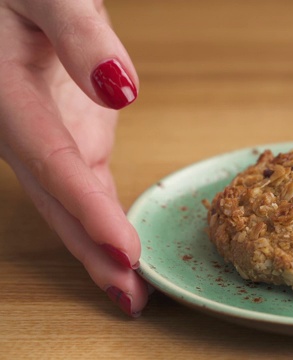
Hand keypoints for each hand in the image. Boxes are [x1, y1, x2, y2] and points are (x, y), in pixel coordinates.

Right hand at [0, 0, 146, 315]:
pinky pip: (86, 185)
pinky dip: (106, 219)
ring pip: (70, 201)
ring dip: (98, 248)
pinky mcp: (71, 136)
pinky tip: (123, 248)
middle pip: (56, 199)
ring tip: (130, 293)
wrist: (18, 2)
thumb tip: (119, 90)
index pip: (52, 161)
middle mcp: (22, 125)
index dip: (87, 210)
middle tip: (129, 298)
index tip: (124, 251)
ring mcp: (47, 136)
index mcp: (7, 92)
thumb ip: (79, 33)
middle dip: (92, 252)